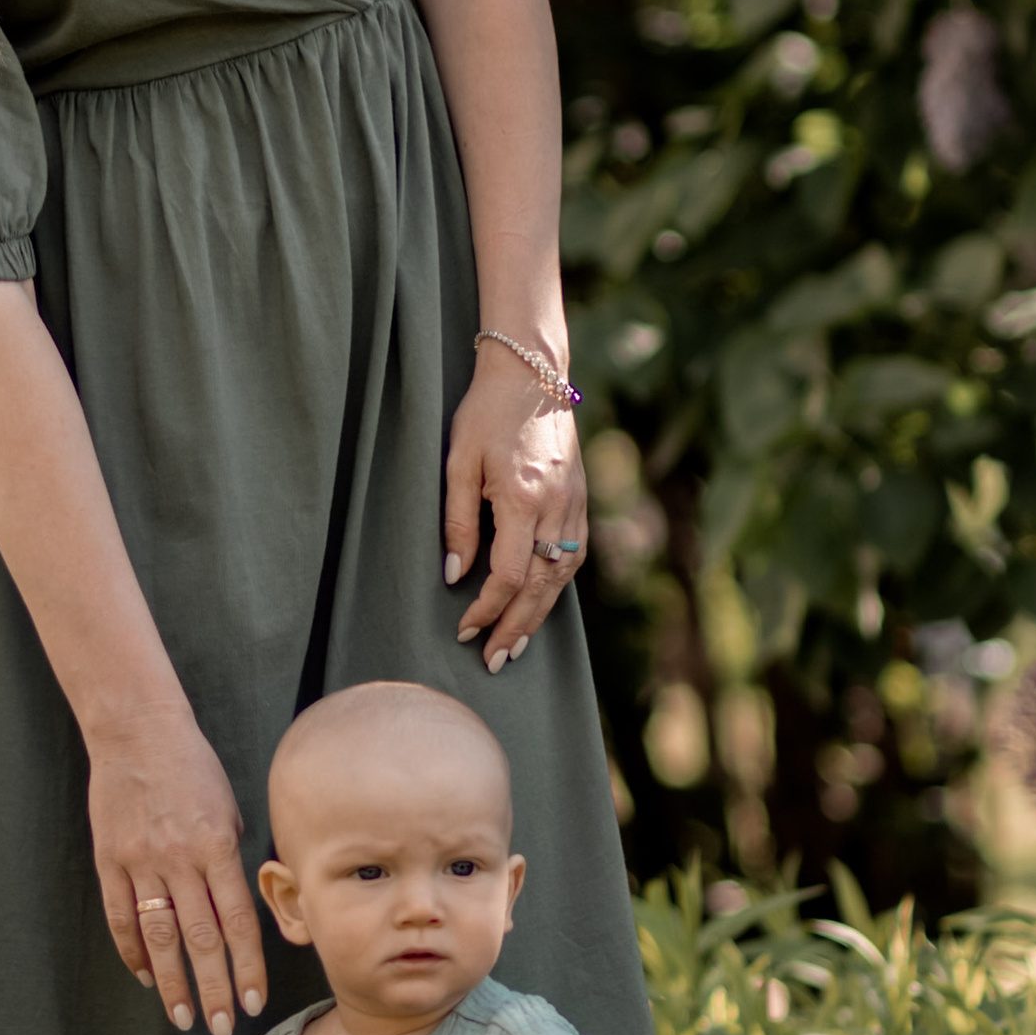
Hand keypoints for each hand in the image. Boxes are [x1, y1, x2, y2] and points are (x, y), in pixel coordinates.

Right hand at [89, 703, 265, 1034]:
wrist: (137, 731)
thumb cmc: (193, 767)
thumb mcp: (229, 808)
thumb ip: (232, 862)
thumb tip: (241, 912)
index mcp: (216, 847)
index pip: (237, 922)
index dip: (247, 967)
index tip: (254, 1001)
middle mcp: (179, 860)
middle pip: (199, 940)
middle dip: (213, 989)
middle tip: (222, 1027)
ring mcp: (140, 862)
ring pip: (159, 937)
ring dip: (172, 983)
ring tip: (184, 1017)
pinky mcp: (109, 860)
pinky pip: (121, 917)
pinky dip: (133, 951)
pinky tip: (145, 976)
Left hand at [443, 354, 587, 675]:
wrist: (531, 372)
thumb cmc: (484, 413)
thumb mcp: (457, 463)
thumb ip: (457, 523)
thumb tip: (454, 575)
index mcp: (523, 498)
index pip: (507, 575)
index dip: (486, 609)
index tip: (464, 629)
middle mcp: (557, 506)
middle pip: (539, 586)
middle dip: (515, 628)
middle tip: (494, 661)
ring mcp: (575, 503)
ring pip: (562, 575)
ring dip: (540, 614)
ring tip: (516, 643)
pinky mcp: (581, 498)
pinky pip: (573, 554)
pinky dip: (557, 585)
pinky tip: (541, 602)